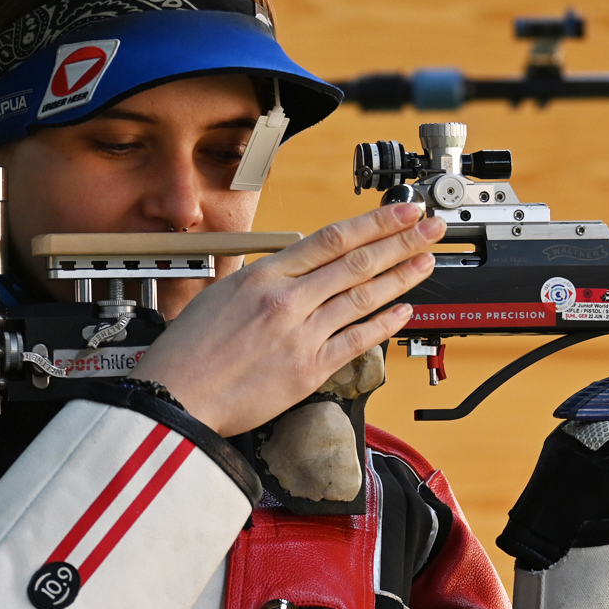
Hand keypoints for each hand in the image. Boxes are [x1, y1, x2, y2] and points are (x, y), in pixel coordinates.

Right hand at [133, 203, 443, 436]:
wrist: (176, 398)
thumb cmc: (189, 351)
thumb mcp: (219, 293)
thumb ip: (261, 276)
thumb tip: (291, 264)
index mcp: (264, 274)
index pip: (332, 238)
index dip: (375, 222)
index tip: (402, 211)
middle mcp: (287, 299)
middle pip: (357, 262)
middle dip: (401, 241)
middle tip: (431, 229)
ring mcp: (301, 334)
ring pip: (364, 298)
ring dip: (401, 278)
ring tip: (425, 263)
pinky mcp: (309, 370)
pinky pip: (357, 341)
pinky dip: (384, 324)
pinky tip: (404, 311)